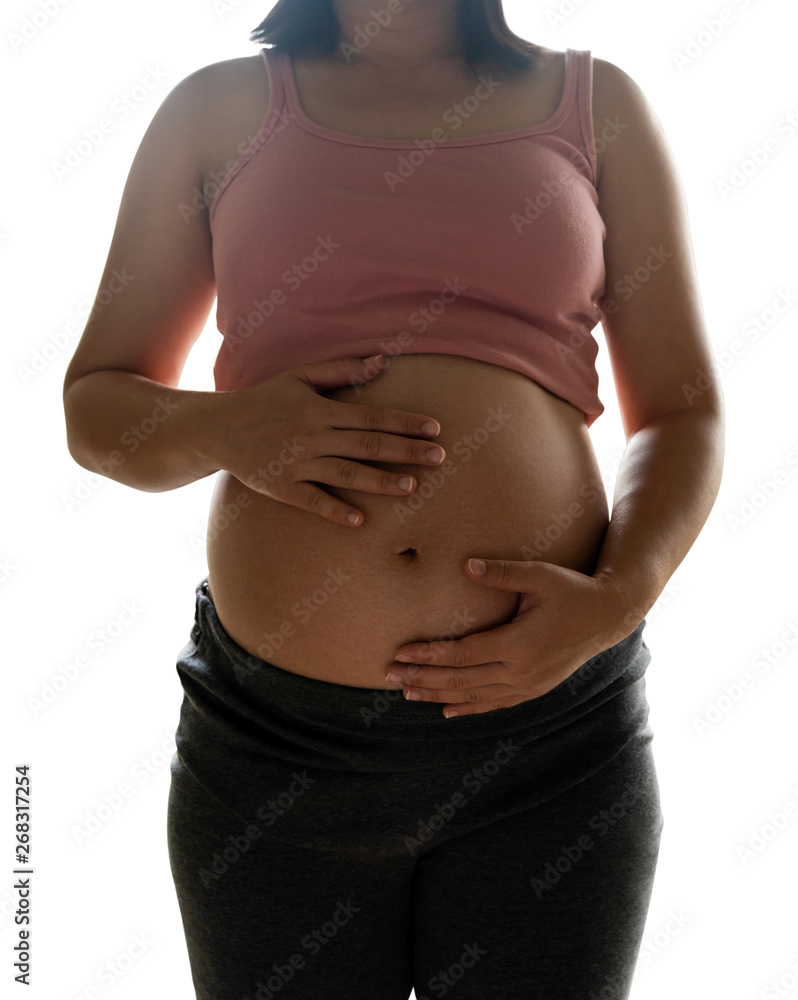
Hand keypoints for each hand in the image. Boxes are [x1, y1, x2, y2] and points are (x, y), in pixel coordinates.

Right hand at [205, 355, 445, 527]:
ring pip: (345, 474)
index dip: (405, 422)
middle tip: (439, 457)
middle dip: (406, 451)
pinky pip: (313, 502)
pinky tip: (361, 520)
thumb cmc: (265, 400)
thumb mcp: (301, 377)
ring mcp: (297, 464)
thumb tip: (384, 362)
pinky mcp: (282, 488)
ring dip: (380, 482)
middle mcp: (312, 436)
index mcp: (320, 409)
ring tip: (411, 487)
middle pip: (367, 445)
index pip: (372, 417)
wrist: (218, 428)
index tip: (435, 428)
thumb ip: (342, 370)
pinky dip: (335, 511)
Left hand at [387, 558, 631, 717]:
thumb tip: (466, 566)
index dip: (430, 654)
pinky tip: (446, 710)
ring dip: (438, 694)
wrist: (608, 617)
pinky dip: (468, 708)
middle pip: (462, 679)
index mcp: (519, 644)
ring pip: (474, 695)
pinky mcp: (533, 690)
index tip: (402, 652)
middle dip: (424, 677)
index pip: (464, 653)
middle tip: (391, 674)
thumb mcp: (540, 575)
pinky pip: (494, 704)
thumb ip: (503, 573)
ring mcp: (528, 685)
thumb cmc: (572, 590)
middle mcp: (521, 671)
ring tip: (407, 691)